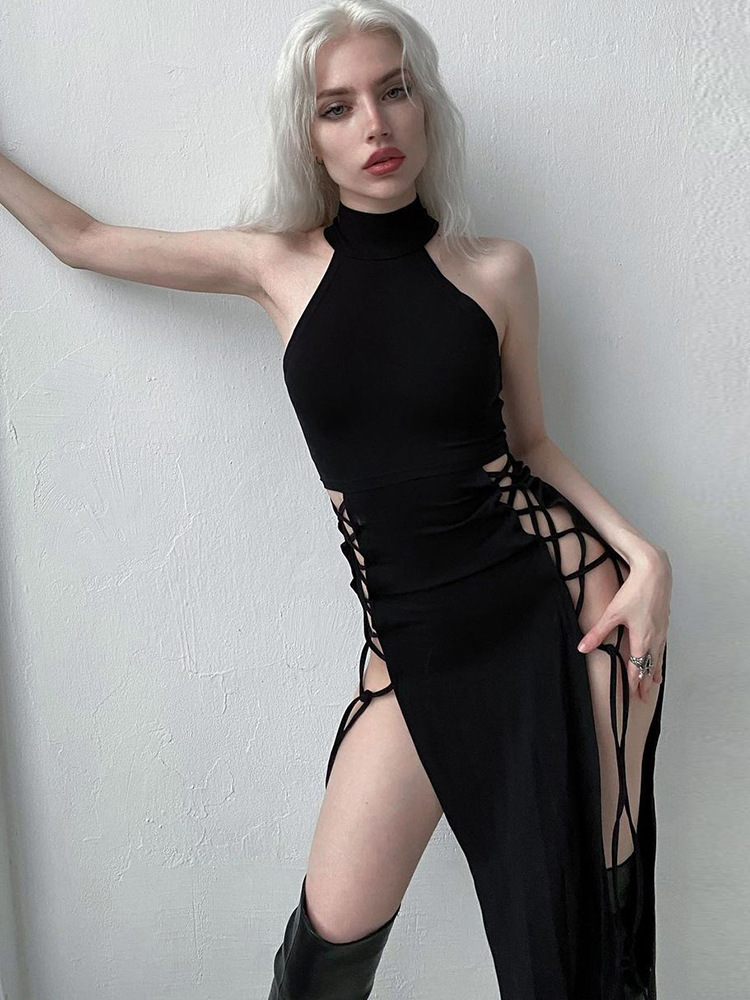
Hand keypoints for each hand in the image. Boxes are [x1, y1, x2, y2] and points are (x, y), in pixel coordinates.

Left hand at [576, 546, 671, 701]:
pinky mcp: (664, 621)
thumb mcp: (612, 613)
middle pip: (650, 666)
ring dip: (655, 671)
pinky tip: (658, 656)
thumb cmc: (635, 591)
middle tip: (643, 697)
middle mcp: (655, 637)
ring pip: (659, 656)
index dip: (634, 683)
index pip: (637, 668)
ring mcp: (662, 630)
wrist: (655, 573)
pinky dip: (660, 656)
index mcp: (642, 639)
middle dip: (645, 682)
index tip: (633, 695)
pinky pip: (663, 645)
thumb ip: (598, 633)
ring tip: (654, 683)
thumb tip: (583, 647)